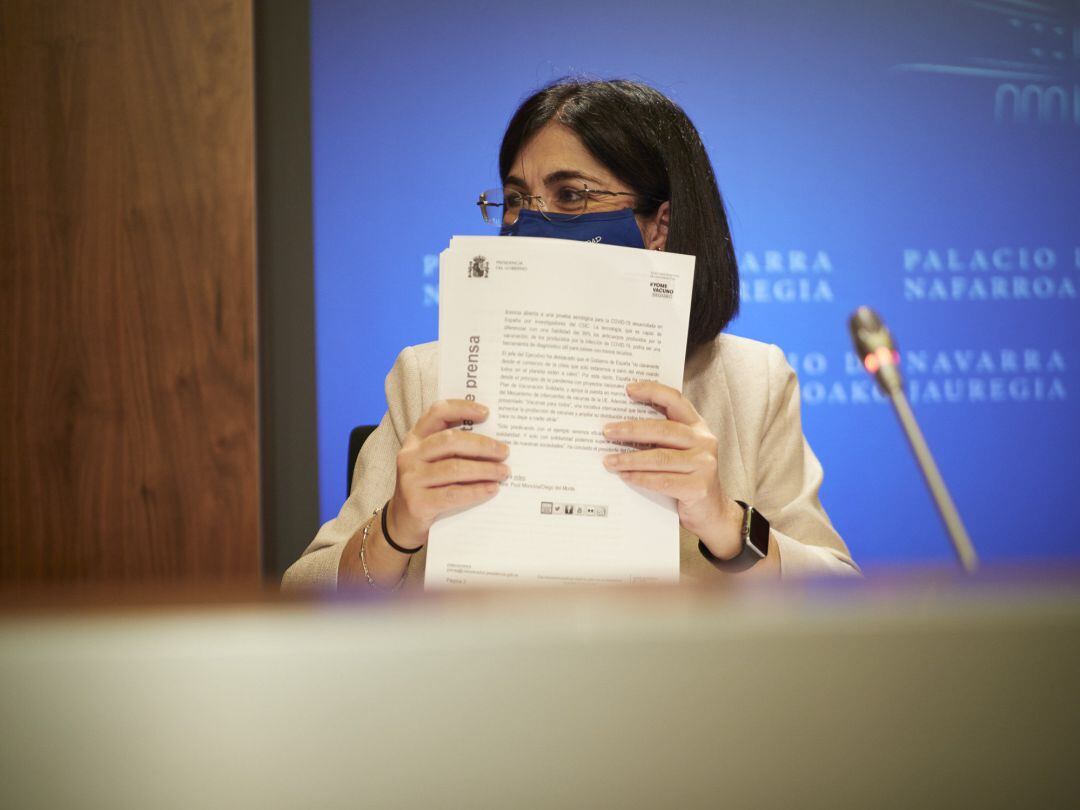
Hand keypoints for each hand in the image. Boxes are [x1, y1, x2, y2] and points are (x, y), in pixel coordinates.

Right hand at [387, 399, 509, 550]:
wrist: (404, 523)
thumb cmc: (428, 487)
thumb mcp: (434, 462)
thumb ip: (454, 450)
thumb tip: (494, 444)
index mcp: (416, 438)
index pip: (437, 413)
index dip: (462, 408)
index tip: (487, 412)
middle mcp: (410, 455)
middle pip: (450, 441)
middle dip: (482, 445)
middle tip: (504, 452)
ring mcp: (411, 479)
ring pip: (454, 468)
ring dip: (484, 469)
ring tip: (503, 472)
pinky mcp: (418, 502)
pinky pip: (453, 494)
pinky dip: (476, 491)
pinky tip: (492, 489)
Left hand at [602, 381, 743, 559]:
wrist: (712, 513)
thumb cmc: (687, 477)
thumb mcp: (679, 451)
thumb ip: (661, 438)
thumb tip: (619, 428)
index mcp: (698, 426)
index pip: (675, 400)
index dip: (653, 391)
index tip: (628, 389)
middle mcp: (704, 441)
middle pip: (663, 429)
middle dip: (631, 429)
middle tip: (607, 432)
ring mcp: (704, 464)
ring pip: (660, 457)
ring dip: (630, 459)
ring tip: (609, 460)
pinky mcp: (699, 487)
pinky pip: (663, 481)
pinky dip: (640, 478)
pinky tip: (625, 476)